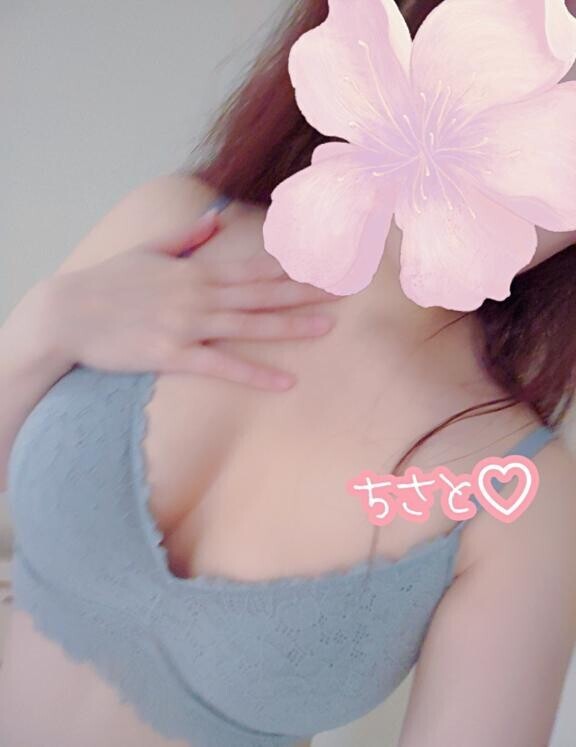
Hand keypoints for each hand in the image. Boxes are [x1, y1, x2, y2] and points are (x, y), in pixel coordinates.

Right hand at [44, 213, 339, 389]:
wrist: (68, 313)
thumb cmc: (108, 282)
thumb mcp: (148, 251)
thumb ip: (186, 239)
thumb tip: (214, 221)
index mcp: (196, 270)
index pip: (254, 267)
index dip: (292, 266)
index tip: (322, 263)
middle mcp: (199, 295)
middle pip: (262, 292)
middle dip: (305, 291)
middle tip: (343, 291)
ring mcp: (187, 324)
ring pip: (249, 324)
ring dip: (290, 326)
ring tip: (327, 328)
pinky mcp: (173, 355)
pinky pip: (221, 365)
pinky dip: (254, 373)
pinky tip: (284, 382)